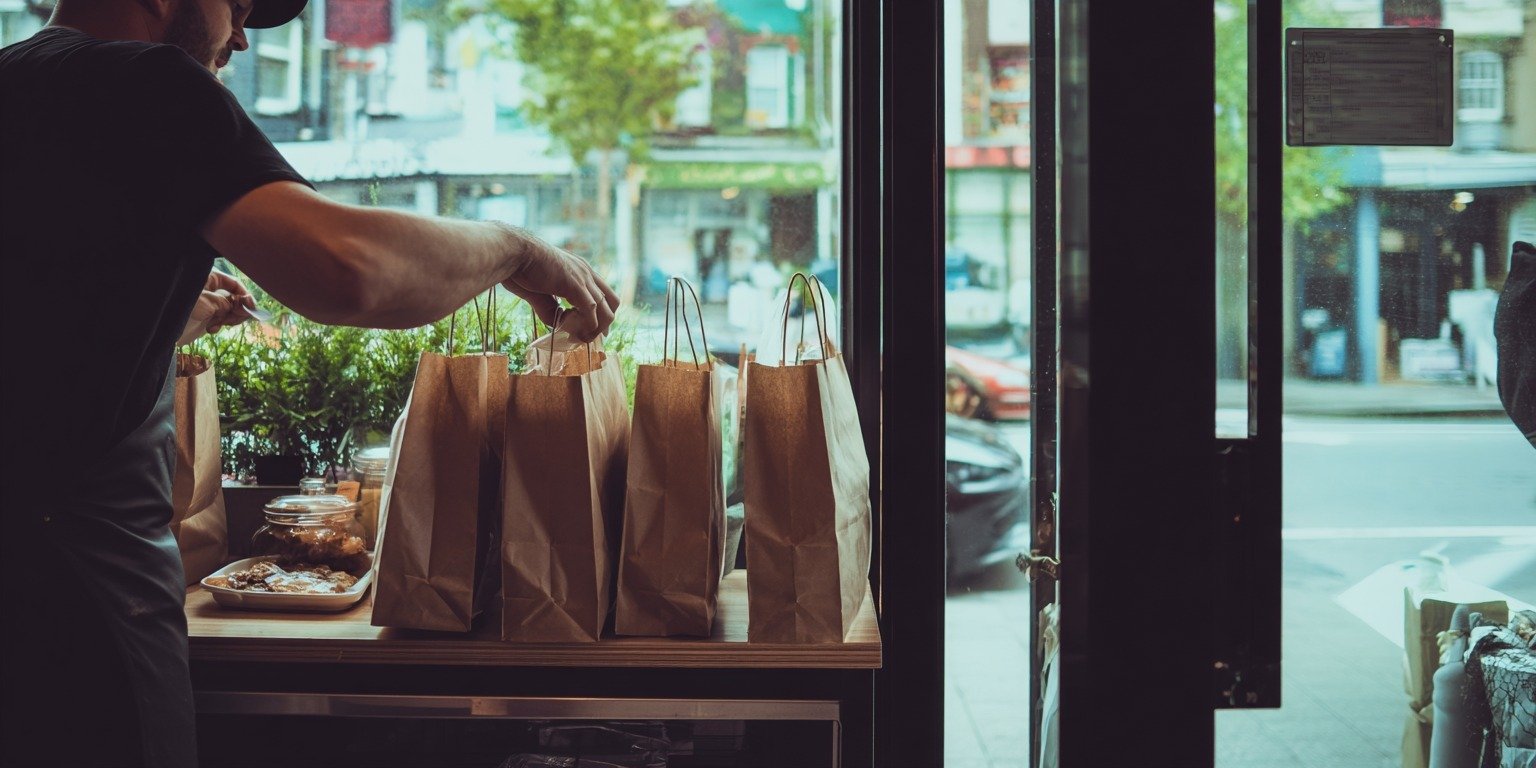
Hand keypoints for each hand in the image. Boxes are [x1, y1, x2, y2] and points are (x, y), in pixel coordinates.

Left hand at [177, 270, 257, 344]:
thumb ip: (227, 302)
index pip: (234, 283)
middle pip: (234, 297)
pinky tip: (211, 329)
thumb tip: (243, 306)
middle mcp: (209, 289)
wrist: (161, 327)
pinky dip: (219, 325)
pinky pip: (220, 320)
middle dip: (238, 309)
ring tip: (220, 325)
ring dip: (229, 319)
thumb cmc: (179, 307)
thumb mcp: (208, 302)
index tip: (251, 308)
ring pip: (229, 310)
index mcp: (209, 278)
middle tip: (236, 319)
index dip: (245, 295)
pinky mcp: (204, 316)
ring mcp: (207, 303)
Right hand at [498, 227, 619, 341]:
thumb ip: (550, 308)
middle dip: (605, 324)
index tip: (593, 329)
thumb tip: (558, 325)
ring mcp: (583, 278)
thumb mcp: (539, 292)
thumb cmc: (520, 268)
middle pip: (613, 302)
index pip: (603, 293)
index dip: (602, 314)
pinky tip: (573, 333)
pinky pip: (591, 312)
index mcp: (579, 270)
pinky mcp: (575, 286)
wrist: (512, 252)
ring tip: (580, 338)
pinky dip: (586, 326)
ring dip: (596, 329)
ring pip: (606, 311)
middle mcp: (586, 272)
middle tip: (589, 337)